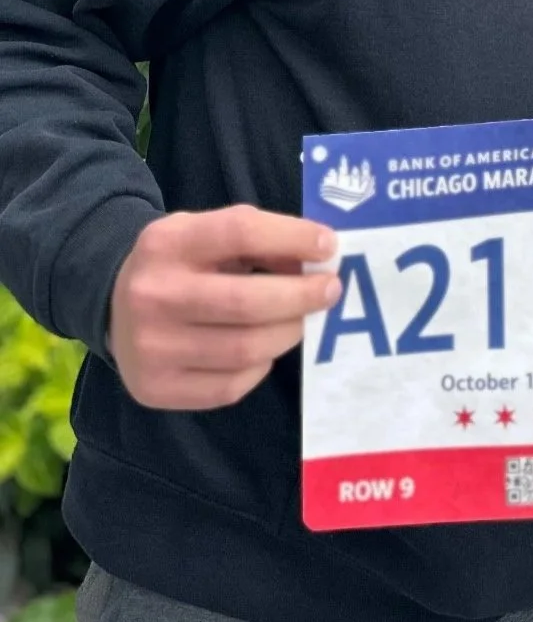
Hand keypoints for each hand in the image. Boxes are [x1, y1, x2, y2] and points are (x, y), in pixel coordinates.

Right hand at [109, 205, 339, 410]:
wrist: (112, 304)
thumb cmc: (181, 262)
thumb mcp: (208, 232)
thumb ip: (259, 237)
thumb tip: (319, 256)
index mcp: (166, 242)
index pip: (240, 232)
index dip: (292, 237)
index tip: (329, 246)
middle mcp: (152, 295)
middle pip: (246, 302)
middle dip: (301, 297)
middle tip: (331, 290)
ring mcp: (149, 347)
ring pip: (245, 349)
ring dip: (287, 333)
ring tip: (300, 319)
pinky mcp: (154, 389)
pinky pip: (231, 385)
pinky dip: (260, 366)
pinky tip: (263, 349)